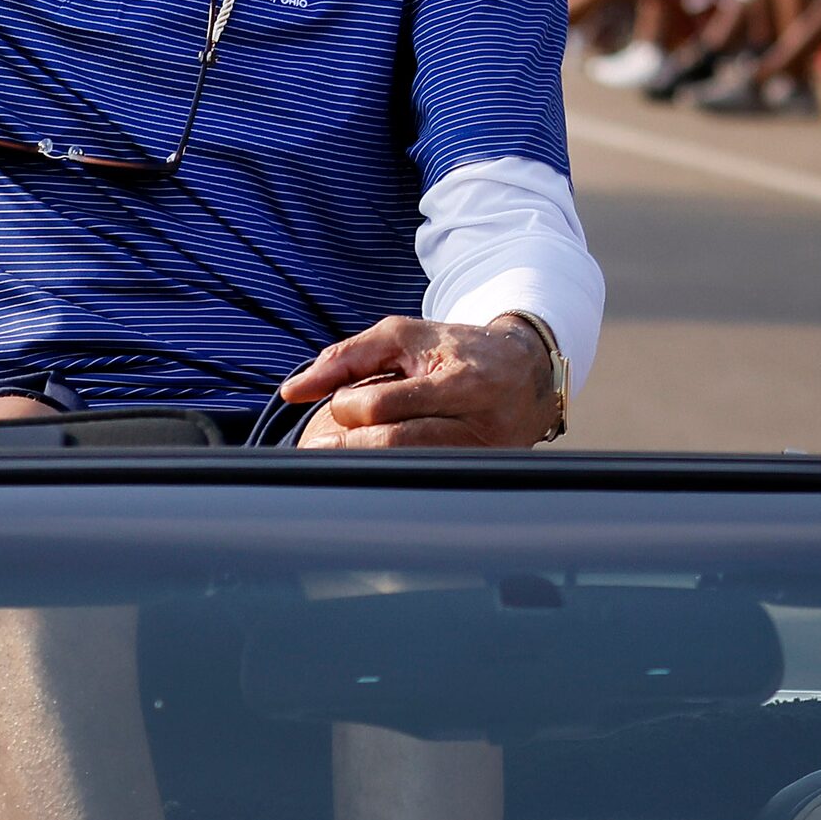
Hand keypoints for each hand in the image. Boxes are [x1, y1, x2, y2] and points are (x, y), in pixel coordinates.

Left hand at [279, 315, 559, 448]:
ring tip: (344, 457)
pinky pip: (429, 481)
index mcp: (461, 382)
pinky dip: (395, 474)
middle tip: (323, 445)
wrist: (527, 372)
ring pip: (412, 470)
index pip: (385, 406)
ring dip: (368, 465)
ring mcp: (486, 456)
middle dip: (350, 446)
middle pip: (397, 445)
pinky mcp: (484, 476)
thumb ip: (346, 358)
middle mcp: (480, 423)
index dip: (350, 406)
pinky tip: (377, 468)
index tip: (343, 402)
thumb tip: (293, 391)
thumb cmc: (457, 349)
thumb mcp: (403, 337)